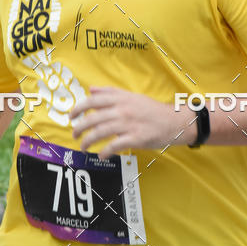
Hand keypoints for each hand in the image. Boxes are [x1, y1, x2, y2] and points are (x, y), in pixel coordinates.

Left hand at [70, 86, 196, 158]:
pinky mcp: (136, 138)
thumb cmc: (152, 110)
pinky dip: (105, 152)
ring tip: (83, 147)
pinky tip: (101, 155)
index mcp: (121, 99)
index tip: (71, 117)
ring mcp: (129, 124)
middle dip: (79, 128)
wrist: (174, 121)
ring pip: (100, 132)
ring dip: (88, 141)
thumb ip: (111, 92)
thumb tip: (92, 89)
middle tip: (74, 135)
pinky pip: (115, 146)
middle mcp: (123, 110)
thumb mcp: (132, 96)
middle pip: (93, 118)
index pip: (93, 101)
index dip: (78, 108)